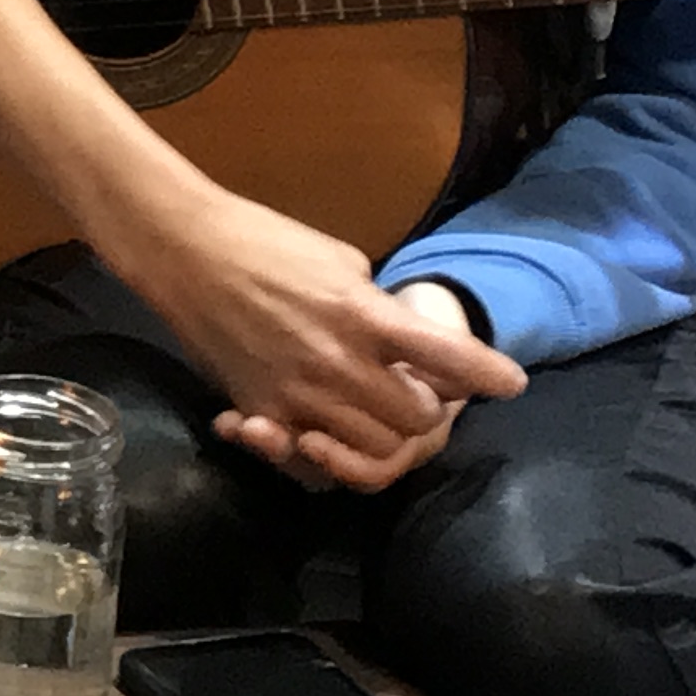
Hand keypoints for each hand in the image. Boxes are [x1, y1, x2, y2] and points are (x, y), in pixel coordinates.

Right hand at [106, 189, 523, 479]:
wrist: (184, 253)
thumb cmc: (264, 241)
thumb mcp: (339, 259)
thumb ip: (374, 307)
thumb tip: (395, 335)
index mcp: (363, 316)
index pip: (448, 356)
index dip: (489, 374)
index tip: (511, 383)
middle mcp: (339, 363)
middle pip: (417, 420)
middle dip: (426, 410)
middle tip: (418, 392)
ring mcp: (299, 394)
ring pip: (372, 447)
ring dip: (382, 432)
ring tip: (374, 409)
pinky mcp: (263, 411)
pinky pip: (312, 454)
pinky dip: (328, 446)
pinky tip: (326, 425)